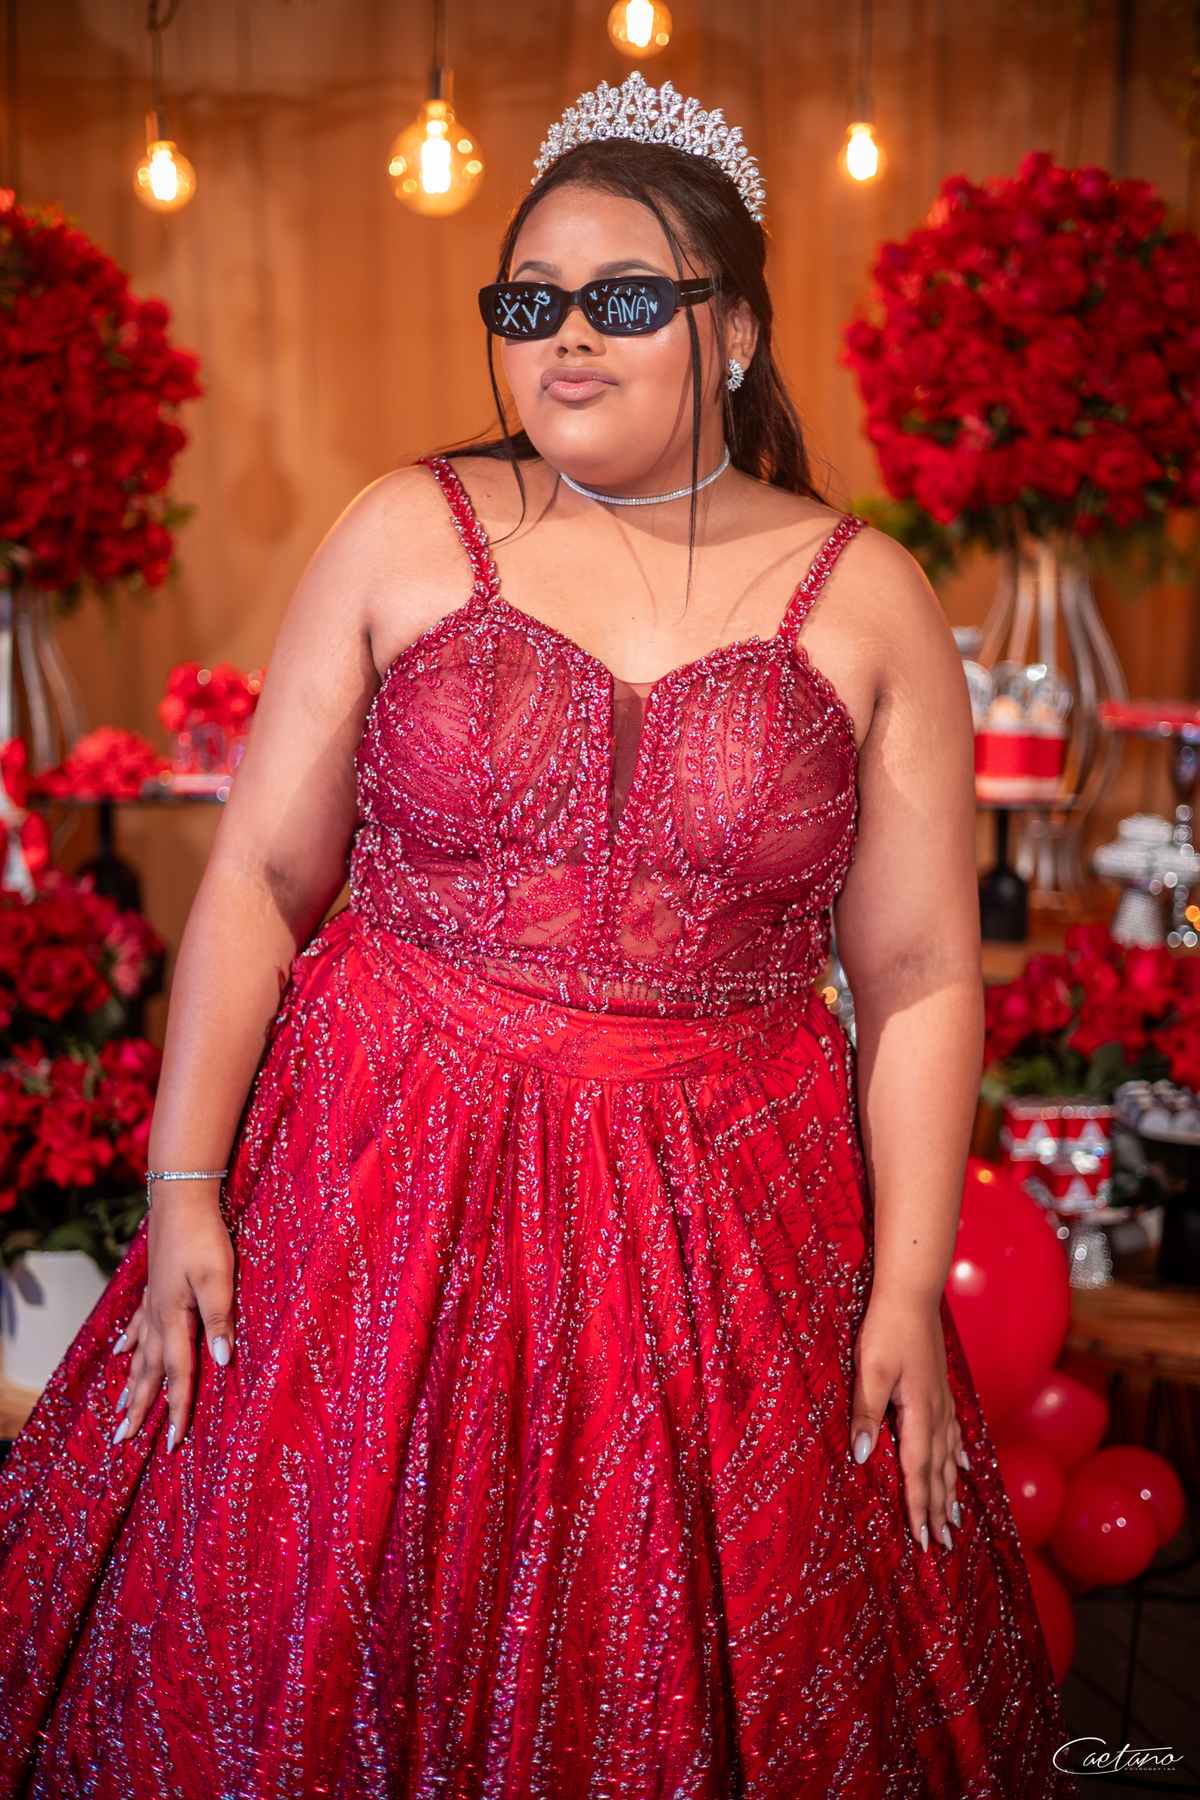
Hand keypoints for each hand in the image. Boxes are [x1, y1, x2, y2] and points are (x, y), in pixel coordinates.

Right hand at [111, 1182, 235, 1453]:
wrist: (182, 1197)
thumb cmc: (205, 1237)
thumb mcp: (219, 1278)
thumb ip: (220, 1320)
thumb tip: (223, 1362)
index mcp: (174, 1318)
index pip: (178, 1374)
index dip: (178, 1409)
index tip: (174, 1443)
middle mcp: (157, 1316)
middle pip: (148, 1371)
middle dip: (139, 1408)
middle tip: (123, 1441)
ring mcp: (152, 1301)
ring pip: (138, 1353)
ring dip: (131, 1383)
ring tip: (119, 1410)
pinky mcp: (153, 1287)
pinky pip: (136, 1326)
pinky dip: (128, 1344)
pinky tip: (118, 1353)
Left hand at [848, 1291, 967, 1553]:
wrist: (911, 1292)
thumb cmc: (886, 1328)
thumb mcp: (868, 1369)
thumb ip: (865, 1413)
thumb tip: (860, 1457)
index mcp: (918, 1412)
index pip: (917, 1470)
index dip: (919, 1506)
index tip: (922, 1540)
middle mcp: (936, 1412)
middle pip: (938, 1470)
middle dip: (938, 1508)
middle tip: (941, 1545)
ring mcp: (942, 1400)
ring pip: (949, 1455)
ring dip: (950, 1488)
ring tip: (954, 1519)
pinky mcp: (940, 1388)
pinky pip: (953, 1432)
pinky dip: (957, 1454)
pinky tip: (963, 1464)